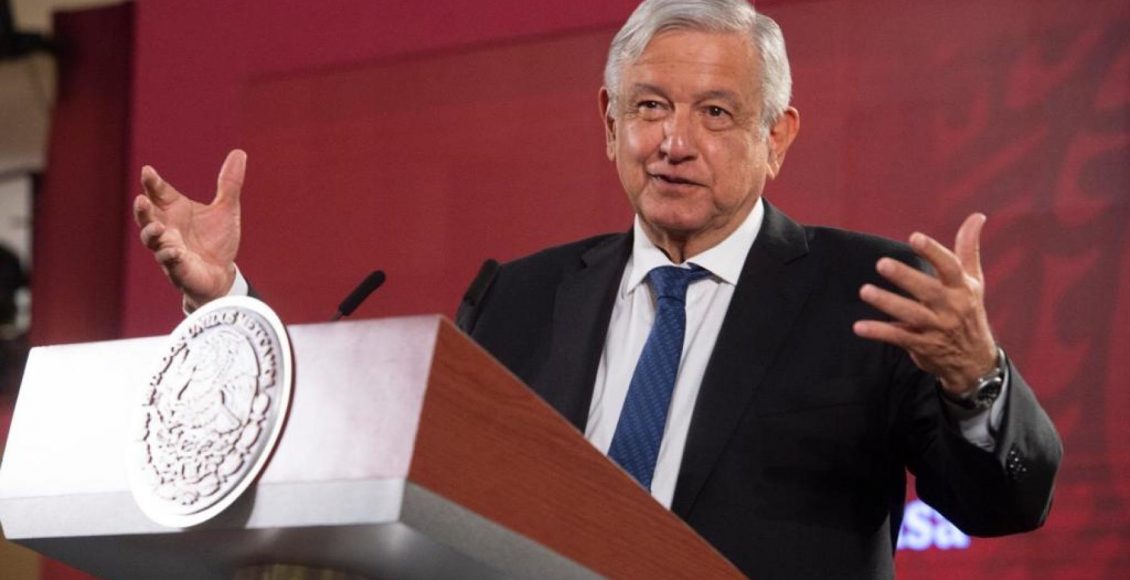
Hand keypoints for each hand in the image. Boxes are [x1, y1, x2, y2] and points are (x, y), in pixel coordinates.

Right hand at [134, 149, 245, 309]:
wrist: (222, 275)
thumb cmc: (216, 241)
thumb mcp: (226, 209)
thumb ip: (229, 183)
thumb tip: (239, 152)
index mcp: (175, 210)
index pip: (159, 193)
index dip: (152, 183)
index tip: (148, 171)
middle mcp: (167, 228)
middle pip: (147, 216)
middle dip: (142, 209)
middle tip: (141, 199)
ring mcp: (169, 249)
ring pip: (152, 240)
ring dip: (152, 233)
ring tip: (158, 226)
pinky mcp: (177, 269)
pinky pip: (170, 262)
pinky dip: (170, 257)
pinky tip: (175, 252)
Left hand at [853, 214, 997, 396]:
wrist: (974, 360)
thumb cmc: (969, 311)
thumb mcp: (973, 281)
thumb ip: (968, 248)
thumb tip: (977, 215)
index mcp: (962, 288)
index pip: (950, 267)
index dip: (933, 252)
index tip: (914, 237)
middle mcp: (951, 307)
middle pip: (928, 290)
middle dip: (905, 277)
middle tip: (882, 263)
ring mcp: (936, 328)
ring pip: (911, 315)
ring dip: (887, 303)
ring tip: (864, 291)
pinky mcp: (922, 345)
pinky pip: (899, 338)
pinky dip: (879, 332)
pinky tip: (859, 327)